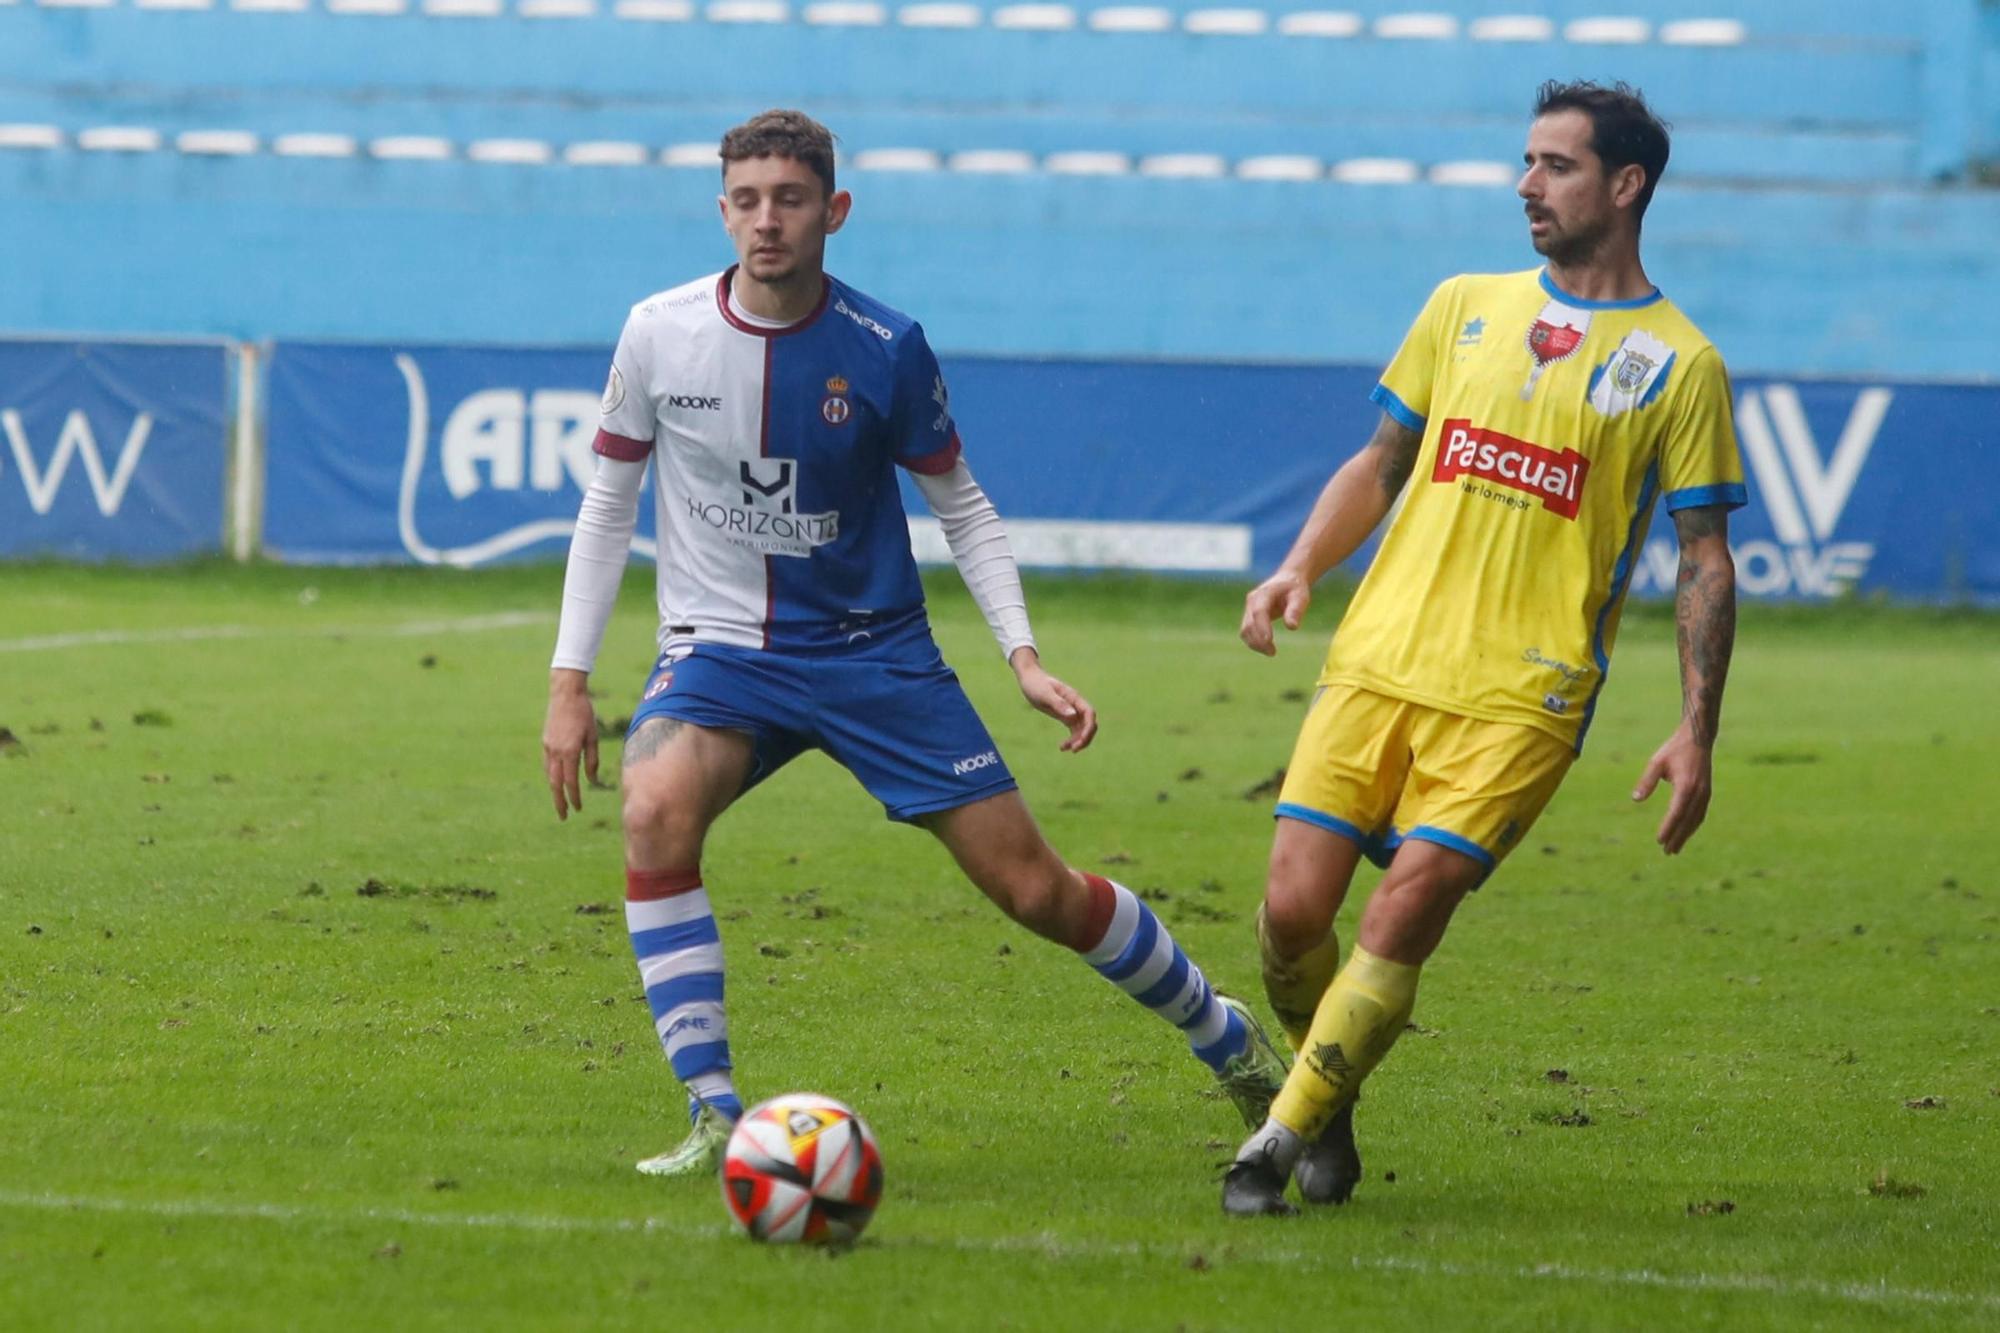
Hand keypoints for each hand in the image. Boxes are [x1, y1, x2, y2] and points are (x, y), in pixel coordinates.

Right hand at [543, 669, 599, 820]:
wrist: (565, 694)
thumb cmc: (585, 714)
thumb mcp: (593, 737)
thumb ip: (592, 759)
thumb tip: (591, 780)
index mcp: (570, 751)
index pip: (571, 781)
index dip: (574, 797)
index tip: (578, 809)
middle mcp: (556, 752)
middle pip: (555, 783)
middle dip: (559, 801)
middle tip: (563, 816)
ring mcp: (548, 747)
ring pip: (549, 774)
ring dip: (554, 790)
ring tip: (560, 801)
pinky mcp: (545, 742)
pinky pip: (547, 764)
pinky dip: (551, 775)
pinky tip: (556, 780)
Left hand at [1010, 648, 1097, 752]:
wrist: (1029, 678)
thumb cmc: (1036, 684)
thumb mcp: (1045, 694)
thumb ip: (1059, 704)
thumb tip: (1073, 715)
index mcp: (1074, 698)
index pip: (1089, 714)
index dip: (1089, 728)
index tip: (1080, 741)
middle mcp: (1075, 705)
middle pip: (1089, 723)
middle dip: (1085, 737)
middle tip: (1074, 750)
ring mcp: (1071, 711)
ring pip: (1082, 729)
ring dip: (1077, 741)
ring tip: (1064, 749)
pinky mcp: (1064, 716)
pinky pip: (1073, 730)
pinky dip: (1071, 739)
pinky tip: (1062, 747)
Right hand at [1241, 568, 1311, 655]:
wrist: (1287, 580)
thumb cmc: (1295, 588)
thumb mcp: (1300, 597)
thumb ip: (1296, 610)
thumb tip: (1292, 627)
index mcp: (1264, 593)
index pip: (1259, 611)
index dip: (1262, 627)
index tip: (1269, 641)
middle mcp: (1252, 600)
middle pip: (1249, 624)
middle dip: (1259, 640)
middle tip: (1273, 653)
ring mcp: (1248, 608)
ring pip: (1245, 630)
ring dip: (1255, 644)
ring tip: (1272, 652)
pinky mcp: (1249, 616)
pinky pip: (1247, 632)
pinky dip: (1254, 642)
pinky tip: (1266, 647)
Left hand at [1632, 721, 1712, 854]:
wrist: (1697, 739)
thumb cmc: (1674, 750)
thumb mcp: (1656, 762)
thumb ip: (1646, 781)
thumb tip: (1636, 799)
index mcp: (1686, 786)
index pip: (1676, 813)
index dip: (1668, 828)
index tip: (1659, 841)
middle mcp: (1699, 792)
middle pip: (1687, 821)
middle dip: (1677, 837)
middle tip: (1667, 852)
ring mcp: (1705, 793)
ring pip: (1696, 820)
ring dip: (1686, 835)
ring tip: (1676, 849)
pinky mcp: (1707, 792)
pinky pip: (1701, 814)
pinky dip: (1693, 826)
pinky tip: (1686, 833)